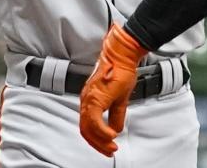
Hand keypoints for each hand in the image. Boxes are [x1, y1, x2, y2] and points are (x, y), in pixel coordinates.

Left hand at [79, 24, 148, 156]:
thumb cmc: (120, 71)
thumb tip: (116, 129)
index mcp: (90, 100)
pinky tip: (112, 134)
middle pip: (85, 130)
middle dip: (98, 144)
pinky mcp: (95, 97)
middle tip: (109, 150)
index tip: (107, 147)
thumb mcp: (120, 100)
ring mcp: (89, 98)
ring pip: (88, 127)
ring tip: (112, 145)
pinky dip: (102, 131)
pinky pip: (94, 120)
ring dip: (100, 140)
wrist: (121, 56)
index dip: (96, 140)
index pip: (87, 126)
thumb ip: (116, 116)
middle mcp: (86, 99)